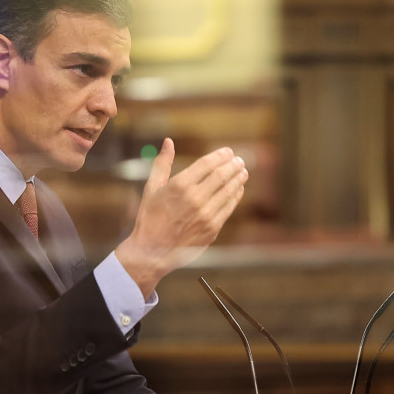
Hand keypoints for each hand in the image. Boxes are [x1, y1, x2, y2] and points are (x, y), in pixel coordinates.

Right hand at [115, 139, 247, 295]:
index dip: (221, 156)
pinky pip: (228, 208)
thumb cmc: (150, 218)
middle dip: (233, 165)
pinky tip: (238, 189)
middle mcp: (195, 199)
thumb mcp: (151, 188)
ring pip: (228, 191)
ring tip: (243, 172)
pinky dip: (235, 196)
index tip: (228, 152)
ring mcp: (206, 214)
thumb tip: (168, 141)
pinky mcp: (212, 228)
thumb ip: (162, 163)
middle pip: (221, 175)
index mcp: (180, 186)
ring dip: (238, 179)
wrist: (152, 251)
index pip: (207, 164)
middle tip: (239, 160)